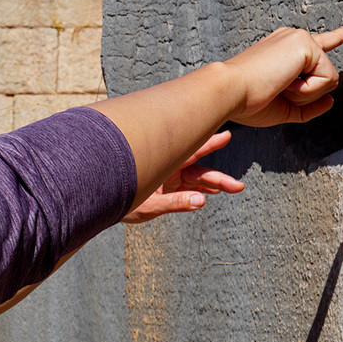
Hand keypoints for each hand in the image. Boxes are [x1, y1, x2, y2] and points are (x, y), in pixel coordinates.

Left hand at [122, 131, 243, 223]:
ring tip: (234, 187)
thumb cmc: (120, 198)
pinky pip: (187, 191)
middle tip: (238, 185)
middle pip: (198, 170)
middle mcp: (168, 169)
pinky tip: (212, 193)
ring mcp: (168, 180)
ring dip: (213, 184)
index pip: (190, 152)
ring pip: (196, 181)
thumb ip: (174, 203)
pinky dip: (200, 192)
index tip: (227, 135)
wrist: (103, 201)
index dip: (209, 143)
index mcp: (163, 164)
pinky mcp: (166, 191)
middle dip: (218, 177)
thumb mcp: (147, 205)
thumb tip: (202, 202)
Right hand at [224, 25, 342, 127]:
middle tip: (276, 90)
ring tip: (278, 86)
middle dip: (307, 94)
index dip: (336, 37)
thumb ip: (309, 106)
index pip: (316, 44)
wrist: (231, 91)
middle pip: (323, 75)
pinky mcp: (306, 45)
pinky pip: (328, 79)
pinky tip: (285, 83)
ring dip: (307, 93)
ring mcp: (299, 39)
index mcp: (282, 49)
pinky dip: (309, 90)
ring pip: (329, 79)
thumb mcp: (284, 107)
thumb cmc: (248, 100)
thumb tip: (331, 101)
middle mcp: (291, 39)